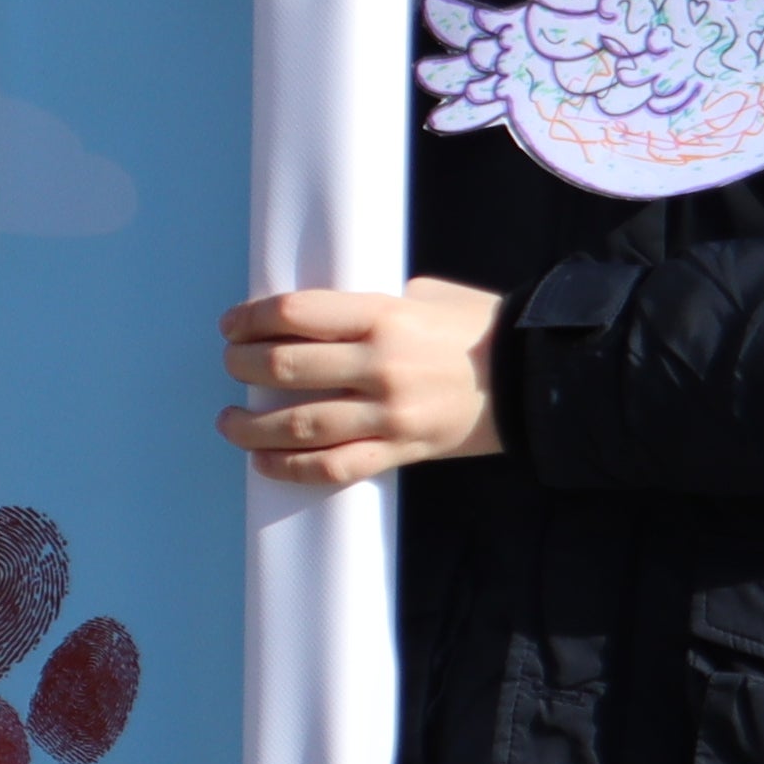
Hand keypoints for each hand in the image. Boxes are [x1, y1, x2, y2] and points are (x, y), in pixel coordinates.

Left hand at [217, 280, 506, 485]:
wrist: (533, 377)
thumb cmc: (475, 328)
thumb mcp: (423, 295)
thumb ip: (369, 304)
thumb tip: (314, 315)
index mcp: (384, 314)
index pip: (295, 314)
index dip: (251, 319)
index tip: (232, 325)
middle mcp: (381, 364)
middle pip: (286, 368)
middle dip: (242, 366)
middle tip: (230, 365)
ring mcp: (389, 413)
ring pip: (299, 425)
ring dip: (251, 426)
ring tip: (229, 421)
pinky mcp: (400, 450)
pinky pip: (333, 468)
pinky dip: (290, 468)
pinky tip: (264, 461)